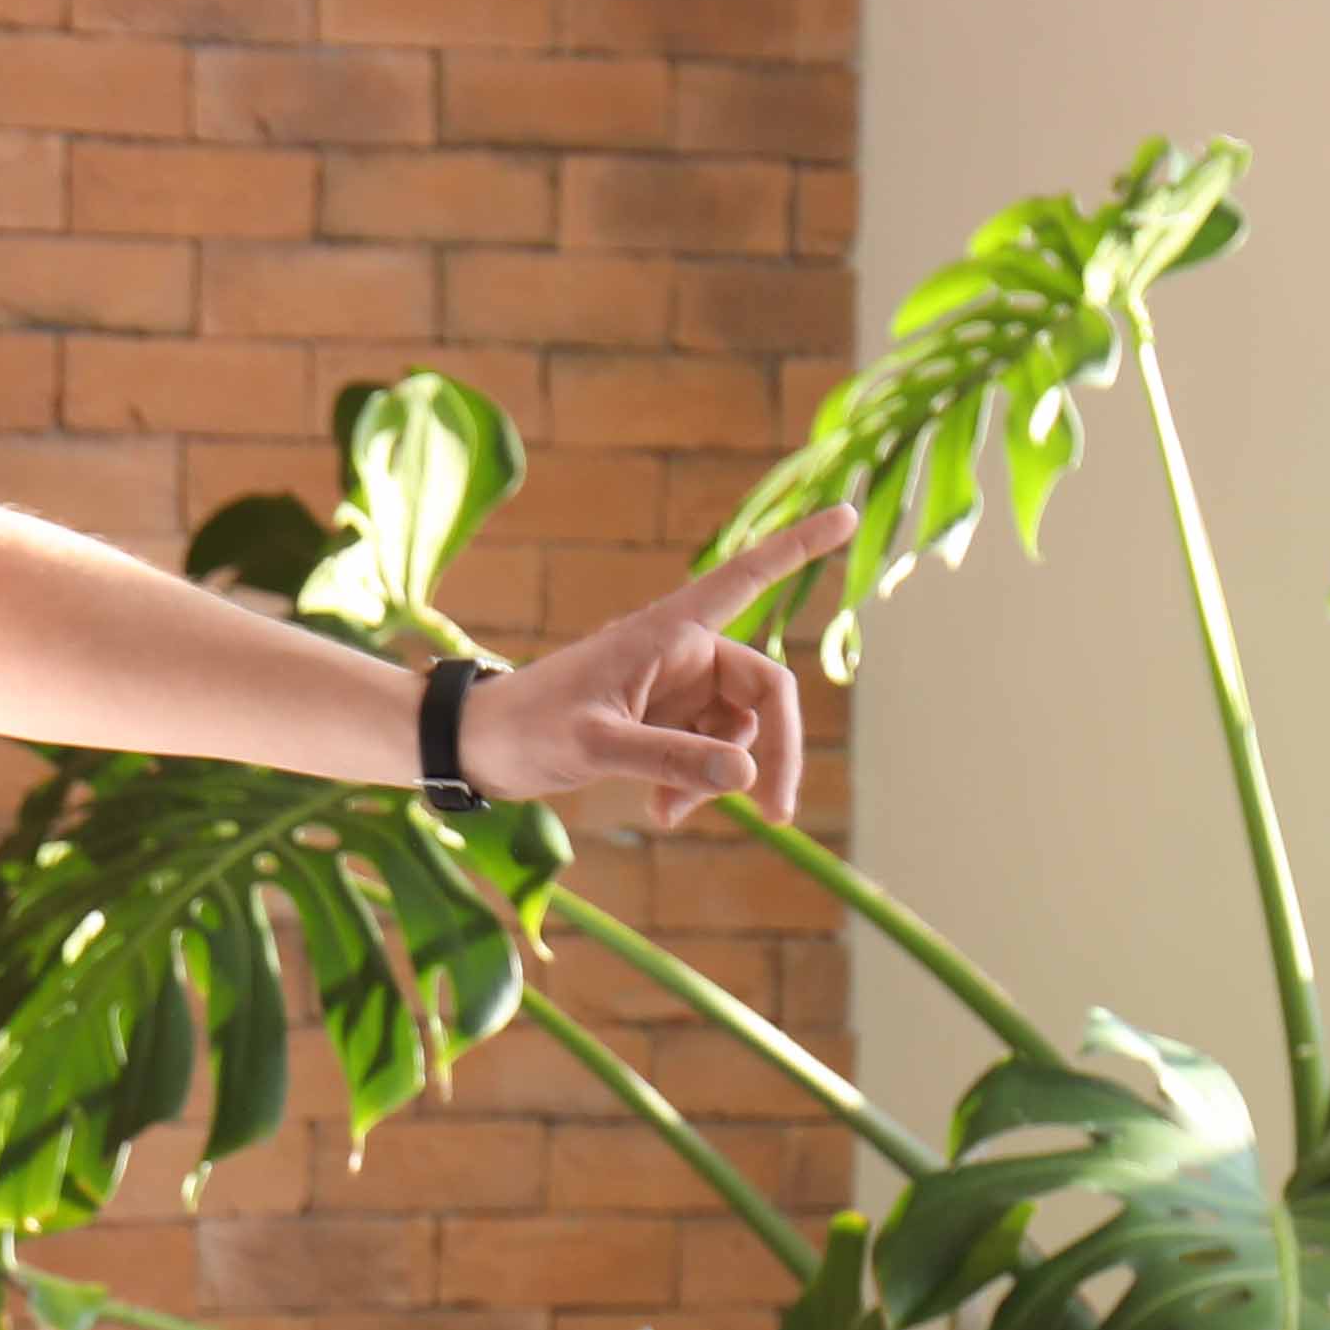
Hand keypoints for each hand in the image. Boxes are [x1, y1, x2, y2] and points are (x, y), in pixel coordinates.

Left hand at [467, 508, 855, 827]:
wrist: (480, 747)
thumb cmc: (528, 727)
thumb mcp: (597, 745)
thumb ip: (672, 758)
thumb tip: (749, 776)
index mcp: (669, 631)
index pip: (748, 577)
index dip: (800, 547)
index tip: (850, 514)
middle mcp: (683, 652)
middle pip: (765, 690)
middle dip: (773, 750)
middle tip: (779, 815)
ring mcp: (677, 688)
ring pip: (737, 730)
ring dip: (720, 776)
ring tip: (669, 809)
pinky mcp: (664, 720)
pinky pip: (709, 751)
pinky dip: (696, 782)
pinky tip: (664, 809)